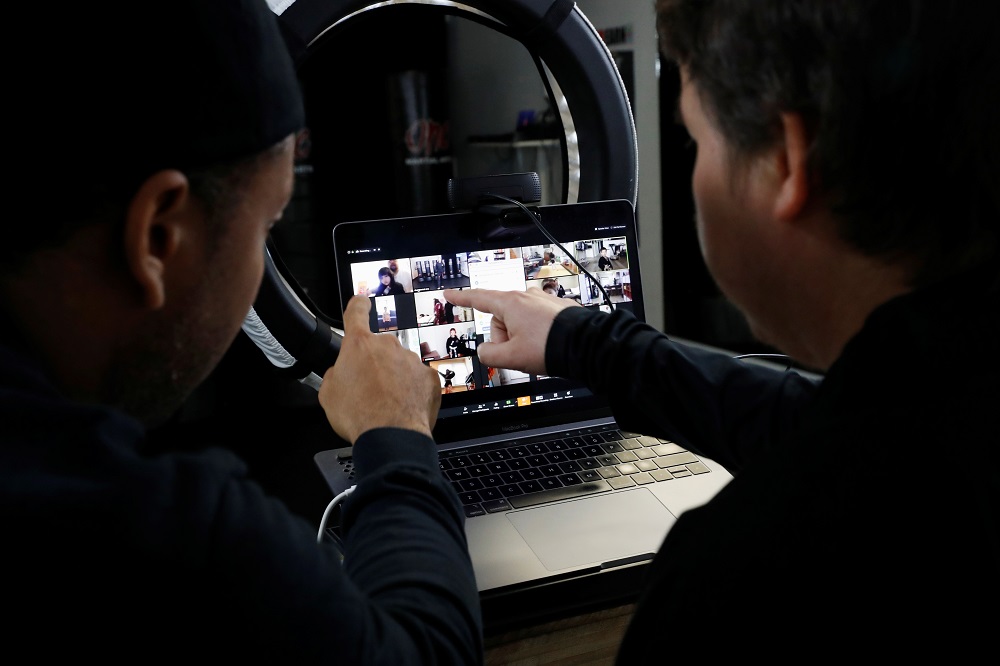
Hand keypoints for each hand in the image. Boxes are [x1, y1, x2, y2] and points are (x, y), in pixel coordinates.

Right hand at [318, 295, 439, 442]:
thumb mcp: (328, 394)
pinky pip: (417, 379)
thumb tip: (339, 374)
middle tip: (367, 388)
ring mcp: (411, 360)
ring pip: (400, 364)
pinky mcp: (429, 377)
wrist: (391, 436)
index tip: (361, 303)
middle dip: (374, 364)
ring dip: (393, 378)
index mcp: (359, 345)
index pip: (357, 312)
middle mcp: (388, 346)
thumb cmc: (360, 415)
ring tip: (385, 404)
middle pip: (379, 348)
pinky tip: (402, 407)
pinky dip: (411, 390)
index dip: (358, 306)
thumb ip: (334, 375)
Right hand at [443, 287, 577, 374]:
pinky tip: (547, 345)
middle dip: (504, 337)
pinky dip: (537, 334)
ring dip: (521, 337)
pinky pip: (537, 322)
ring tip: (536, 350)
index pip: (478, 299)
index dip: (461, 298)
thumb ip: (489, 354)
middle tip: (517, 353)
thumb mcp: (511, 358)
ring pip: (520, 321)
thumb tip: (485, 351)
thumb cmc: (550, 347)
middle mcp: (527, 296)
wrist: (586, 345)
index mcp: (511, 304)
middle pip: (501, 317)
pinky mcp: (557, 308)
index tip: (449, 294)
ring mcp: (543, 301)